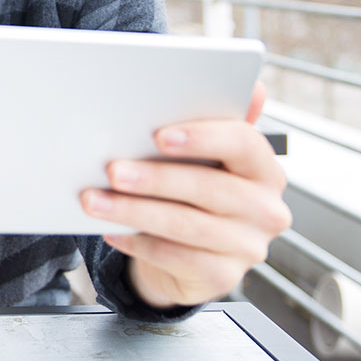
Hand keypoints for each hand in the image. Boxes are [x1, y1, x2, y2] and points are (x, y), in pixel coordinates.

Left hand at [80, 81, 290, 308]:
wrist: (195, 256)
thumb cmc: (195, 190)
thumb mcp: (205, 157)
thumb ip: (214, 121)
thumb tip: (250, 84)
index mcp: (264, 169)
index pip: (244, 144)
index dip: (202, 137)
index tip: (158, 135)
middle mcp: (266, 209)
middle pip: (209, 188)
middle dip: (155, 177)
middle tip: (112, 170)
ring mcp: (248, 246)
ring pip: (185, 224)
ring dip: (134, 211)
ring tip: (94, 200)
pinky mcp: (224, 277)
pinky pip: (175, 257)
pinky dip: (138, 242)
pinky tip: (111, 230)